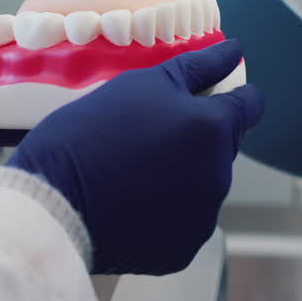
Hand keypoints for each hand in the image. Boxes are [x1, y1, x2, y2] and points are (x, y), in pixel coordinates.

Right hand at [7, 40, 263, 274]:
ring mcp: (203, 217)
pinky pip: (183, 222)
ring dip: (181, 174)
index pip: (250, 105)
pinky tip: (130, 203)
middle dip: (197, 137)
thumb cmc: (90, 133)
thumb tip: (235, 50)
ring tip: (132, 170)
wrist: (50, 202)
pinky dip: (165, 212)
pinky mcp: (182, 250)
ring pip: (203, 184)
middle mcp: (219, 174)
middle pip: (222, 146)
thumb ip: (197, 67)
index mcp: (213, 129)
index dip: (232, 96)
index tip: (207, 97)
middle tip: (147, 133)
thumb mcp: (141, 84)